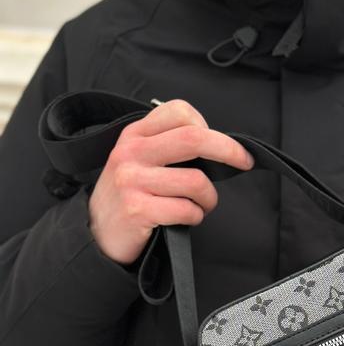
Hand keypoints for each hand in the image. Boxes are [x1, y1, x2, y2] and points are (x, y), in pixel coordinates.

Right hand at [88, 99, 254, 263]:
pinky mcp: (138, 209)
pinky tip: (188, 218)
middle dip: (229, 150)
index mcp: (135, 134)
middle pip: (194, 138)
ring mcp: (133, 181)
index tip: (221, 145)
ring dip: (209, 198)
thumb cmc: (126, 196)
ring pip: (196, 182)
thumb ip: (165, 146)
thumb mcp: (136, 159)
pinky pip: (186, 209)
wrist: (96, 233)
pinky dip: (196, 216)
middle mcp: (132, 153)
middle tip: (244, 162)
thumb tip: (213, 145)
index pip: (179, 112)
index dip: (209, 126)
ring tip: (202, 205)